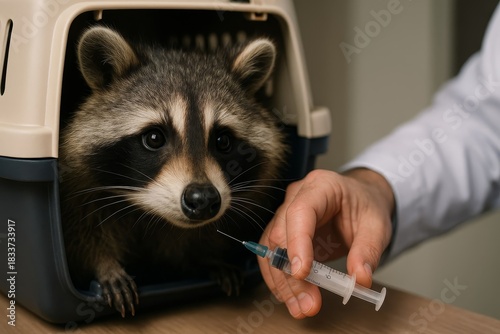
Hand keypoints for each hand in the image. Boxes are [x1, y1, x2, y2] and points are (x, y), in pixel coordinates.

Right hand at [258, 168, 393, 317]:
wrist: (360, 201)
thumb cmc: (365, 206)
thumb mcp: (378, 225)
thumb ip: (369, 251)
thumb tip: (360, 278)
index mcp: (321, 186)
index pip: (300, 212)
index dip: (297, 242)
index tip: (302, 273)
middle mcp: (297, 197)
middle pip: (281, 234)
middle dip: (291, 273)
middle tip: (308, 303)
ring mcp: (286, 214)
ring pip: (271, 249)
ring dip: (282, 281)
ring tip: (300, 307)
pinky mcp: (284, 232)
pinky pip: (273, 256)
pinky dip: (279, 279)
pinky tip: (290, 297)